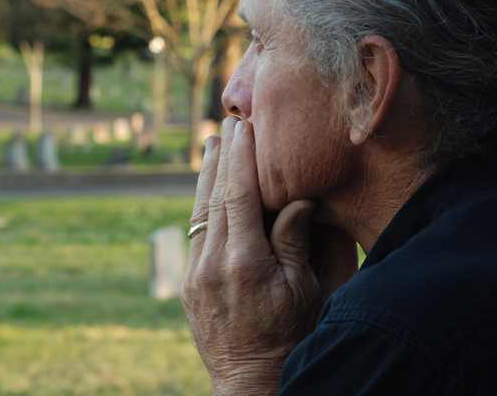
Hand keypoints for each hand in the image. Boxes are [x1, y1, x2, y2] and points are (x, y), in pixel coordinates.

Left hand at [181, 117, 357, 394]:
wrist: (252, 384)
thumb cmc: (292, 338)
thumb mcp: (307, 292)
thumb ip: (296, 240)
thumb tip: (295, 196)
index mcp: (246, 263)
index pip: (239, 195)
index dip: (241, 158)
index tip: (244, 127)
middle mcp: (213, 265)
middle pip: (212, 197)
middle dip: (220, 158)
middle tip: (225, 125)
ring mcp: (196, 276)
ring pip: (198, 213)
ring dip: (205, 177)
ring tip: (212, 147)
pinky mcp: (188, 285)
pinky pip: (194, 234)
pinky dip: (202, 205)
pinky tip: (208, 190)